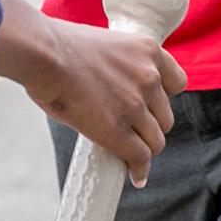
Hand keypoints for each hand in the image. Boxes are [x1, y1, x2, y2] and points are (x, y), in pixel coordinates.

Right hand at [0, 0, 185, 187]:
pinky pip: (141, 157)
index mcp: (147, 50)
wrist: (43, 54)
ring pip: (155, 141)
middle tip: (130, 129)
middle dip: (149, 124)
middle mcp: (149, 77)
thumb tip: (113, 91)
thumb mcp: (105, 44)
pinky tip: (135, 175)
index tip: (150, 104)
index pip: (177, 82)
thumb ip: (120, 67)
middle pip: (165, 117)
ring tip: (129, 152)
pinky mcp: (119, 131)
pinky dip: (139, 169)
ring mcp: (136, 106)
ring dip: (143, 147)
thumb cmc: (60, 45)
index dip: (163, 97)